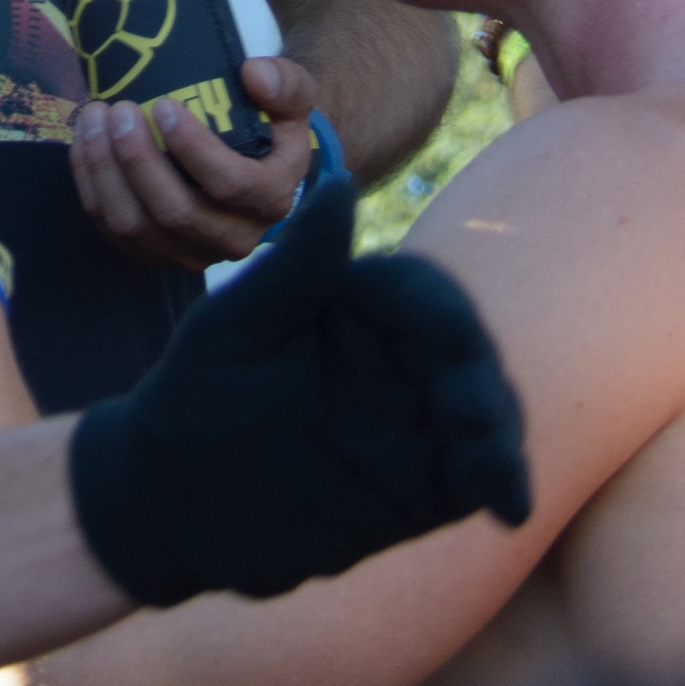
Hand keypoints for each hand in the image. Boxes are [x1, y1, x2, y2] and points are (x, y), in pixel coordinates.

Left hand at [68, 178, 532, 605]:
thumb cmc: (199, 393)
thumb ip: (294, 267)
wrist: (175, 499)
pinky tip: (510, 505)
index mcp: (357, 305)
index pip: (413, 290)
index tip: (441, 327)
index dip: (430, 305)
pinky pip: (477, 476)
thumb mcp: (235, 328)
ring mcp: (415, 421)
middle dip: (473, 369)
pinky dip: (502, 481)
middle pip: (460, 347)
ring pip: (482, 406)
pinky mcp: (424, 486)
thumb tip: (338, 180)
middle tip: (467, 406)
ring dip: (496, 425)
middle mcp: (396, 357)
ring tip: (487, 458)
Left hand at [72, 55, 322, 266]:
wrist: (253, 168)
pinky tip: (84, 143)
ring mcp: (190, 254)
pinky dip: (91, 186)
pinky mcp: (153, 254)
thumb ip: (285, 84)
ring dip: (106, 172)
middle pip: (175, 212)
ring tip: (94, 119)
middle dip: (137, 159)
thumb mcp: (293, 99)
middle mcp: (233, 239)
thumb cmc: (269, 128)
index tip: (163, 105)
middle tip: (118, 110)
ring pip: (135, 226)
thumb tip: (254, 75)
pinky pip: (111, 228)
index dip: (192, 148)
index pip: (229, 184)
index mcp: (270, 201)